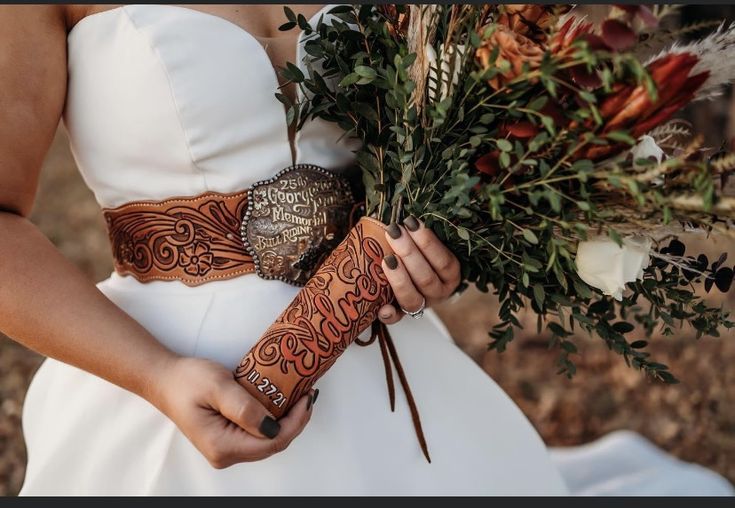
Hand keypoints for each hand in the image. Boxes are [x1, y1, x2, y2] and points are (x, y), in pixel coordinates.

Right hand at [151, 357, 314, 468]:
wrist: (165, 380)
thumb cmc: (187, 381)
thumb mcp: (219, 387)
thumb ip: (245, 408)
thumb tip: (273, 426)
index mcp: (223, 446)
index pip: (272, 442)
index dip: (296, 421)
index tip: (308, 397)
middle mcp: (226, 454)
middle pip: (273, 444)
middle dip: (296, 420)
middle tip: (309, 393)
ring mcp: (227, 449)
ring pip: (268, 440)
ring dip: (287, 419)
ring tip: (300, 395)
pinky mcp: (228, 439)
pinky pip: (258, 433)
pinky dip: (274, 418)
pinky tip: (283, 401)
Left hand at [379, 215, 460, 323]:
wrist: (415, 275)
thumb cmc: (421, 251)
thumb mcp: (429, 243)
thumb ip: (421, 233)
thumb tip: (409, 213)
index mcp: (450, 275)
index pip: (444, 262)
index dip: (428, 242)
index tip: (411, 222)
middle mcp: (439, 292)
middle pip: (426, 278)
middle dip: (409, 253)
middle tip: (393, 231)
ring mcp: (422, 305)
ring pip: (412, 298)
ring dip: (398, 278)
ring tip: (386, 259)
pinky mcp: (403, 314)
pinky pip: (397, 318)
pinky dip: (390, 315)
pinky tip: (382, 307)